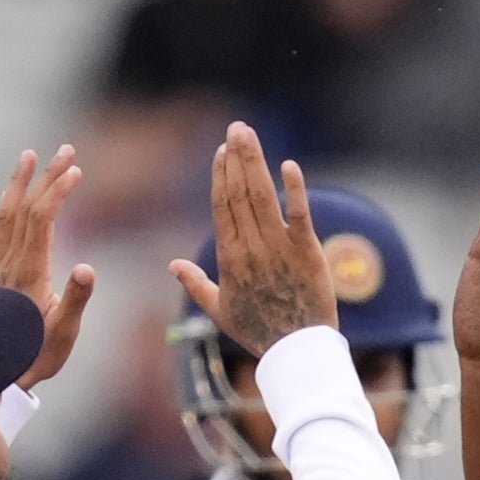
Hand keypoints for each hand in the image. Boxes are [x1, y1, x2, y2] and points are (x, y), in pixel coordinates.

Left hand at [0, 143, 97, 389]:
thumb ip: (76, 299)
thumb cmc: (38, 354)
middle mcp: (11, 262)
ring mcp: (1, 266)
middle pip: (27, 208)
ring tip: (30, 156)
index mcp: (31, 271)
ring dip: (19, 183)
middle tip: (67, 150)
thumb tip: (88, 267)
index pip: (42, 218)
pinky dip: (5, 207)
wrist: (1, 371)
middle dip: (46, 176)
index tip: (76, 171)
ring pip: (6, 214)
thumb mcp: (64, 331)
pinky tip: (10, 200)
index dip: (57, 190)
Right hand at [165, 122, 334, 357]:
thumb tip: (172, 264)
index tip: (221, 151)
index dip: (220, 176)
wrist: (296, 351)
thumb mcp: (220, 311)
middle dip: (236, 158)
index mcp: (230, 258)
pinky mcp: (308, 251)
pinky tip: (287, 165)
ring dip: (255, 162)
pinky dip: (293, 188)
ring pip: (263, 196)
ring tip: (249, 134)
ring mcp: (280, 247)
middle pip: (239, 193)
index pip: (222, 207)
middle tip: (236, 128)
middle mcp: (252, 248)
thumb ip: (196, 284)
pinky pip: (299, 214)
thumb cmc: (258, 331)